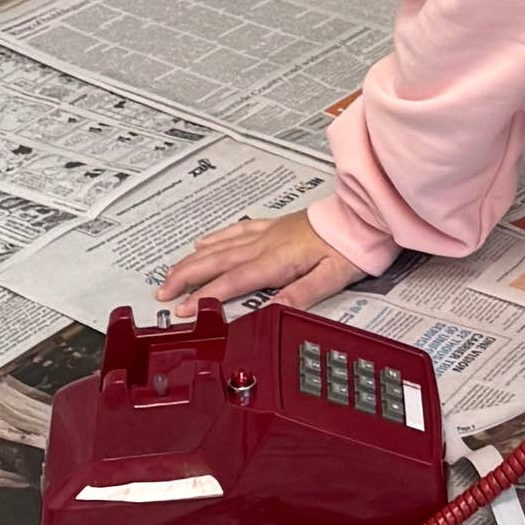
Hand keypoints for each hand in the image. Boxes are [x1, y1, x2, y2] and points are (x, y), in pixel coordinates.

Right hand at [159, 210, 349, 313]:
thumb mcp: (332, 277)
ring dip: (193, 260)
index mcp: (278, 260)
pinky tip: (203, 242)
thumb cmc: (350, 247)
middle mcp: (266, 244)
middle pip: (216, 261)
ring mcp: (267, 233)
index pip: (233, 281)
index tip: (183, 310)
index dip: (205, 296)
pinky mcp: (273, 226)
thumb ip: (301, 294)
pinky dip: (215, 238)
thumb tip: (271, 310)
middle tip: (162, 292)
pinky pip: (235, 231)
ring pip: (220, 245)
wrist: (362, 213)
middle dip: (185, 277)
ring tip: (171, 273)